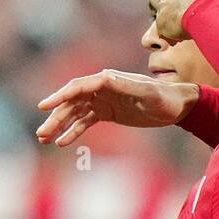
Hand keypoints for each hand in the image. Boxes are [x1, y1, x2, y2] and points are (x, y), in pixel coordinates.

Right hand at [36, 70, 198, 145]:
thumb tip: (104, 77)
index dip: (59, 96)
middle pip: (71, 102)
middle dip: (55, 117)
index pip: (77, 87)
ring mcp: (102, 101)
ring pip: (75, 113)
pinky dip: (73, 131)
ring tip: (45, 139)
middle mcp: (101, 88)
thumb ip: (126, 85)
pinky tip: (62, 141)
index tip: (43, 107)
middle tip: (41, 134)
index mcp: (107, 80)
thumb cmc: (164, 97)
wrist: (177, 106)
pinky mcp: (107, 113)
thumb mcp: (147, 92)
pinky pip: (85, 122)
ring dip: (60, 125)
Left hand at [154, 0, 218, 41]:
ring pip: (170, 12)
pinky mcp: (161, 21)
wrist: (210, 14)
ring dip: (179, 19)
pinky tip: (185, 36)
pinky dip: (173, 32)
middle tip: (200, 16)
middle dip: (185, 6)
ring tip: (193, 28)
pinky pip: (165, 28)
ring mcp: (164, 3)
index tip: (205, 0)